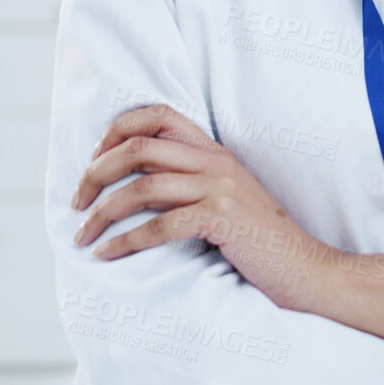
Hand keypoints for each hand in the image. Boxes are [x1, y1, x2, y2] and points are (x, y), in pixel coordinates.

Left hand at [70, 103, 343, 310]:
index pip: (159, 115)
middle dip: (96, 173)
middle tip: (76, 202)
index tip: (93, 159)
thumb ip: (189, 185)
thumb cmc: (260, 242)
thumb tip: (134, 189)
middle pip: (139, 148)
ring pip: (142, 186)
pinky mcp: (222, 220)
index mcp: (215, 152)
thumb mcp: (225, 200)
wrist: (307, 269)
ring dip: (102, 212)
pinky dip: (126, 241)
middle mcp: (216, 162)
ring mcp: (220, 189)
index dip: (118, 129)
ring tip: (82, 235)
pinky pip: (160, 224)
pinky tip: (107, 254)